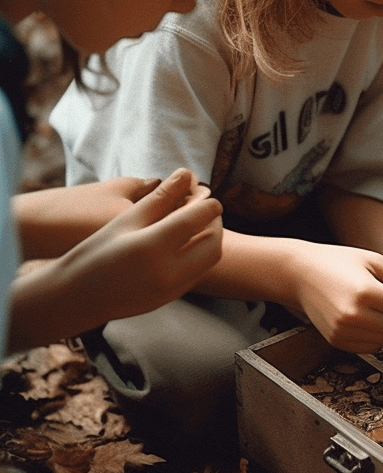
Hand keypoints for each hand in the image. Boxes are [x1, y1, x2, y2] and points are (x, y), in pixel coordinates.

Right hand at [8, 168, 222, 349]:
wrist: (76, 296)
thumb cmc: (95, 251)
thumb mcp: (126, 220)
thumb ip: (161, 197)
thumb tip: (186, 174)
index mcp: (153, 247)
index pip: (197, 220)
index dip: (209, 204)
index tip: (209, 196)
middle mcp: (167, 271)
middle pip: (213, 242)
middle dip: (216, 223)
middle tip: (207, 210)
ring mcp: (171, 289)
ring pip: (210, 260)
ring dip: (212, 239)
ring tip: (197, 224)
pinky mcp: (171, 298)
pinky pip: (198, 273)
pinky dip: (200, 255)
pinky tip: (186, 244)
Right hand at [291, 244, 382, 351]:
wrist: (300, 274)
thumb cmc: (338, 263)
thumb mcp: (374, 260)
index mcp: (364, 292)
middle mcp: (352, 315)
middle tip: (382, 297)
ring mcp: (343, 331)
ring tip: (370, 306)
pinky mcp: (336, 341)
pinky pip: (371, 348)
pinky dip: (374, 336)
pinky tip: (362, 318)